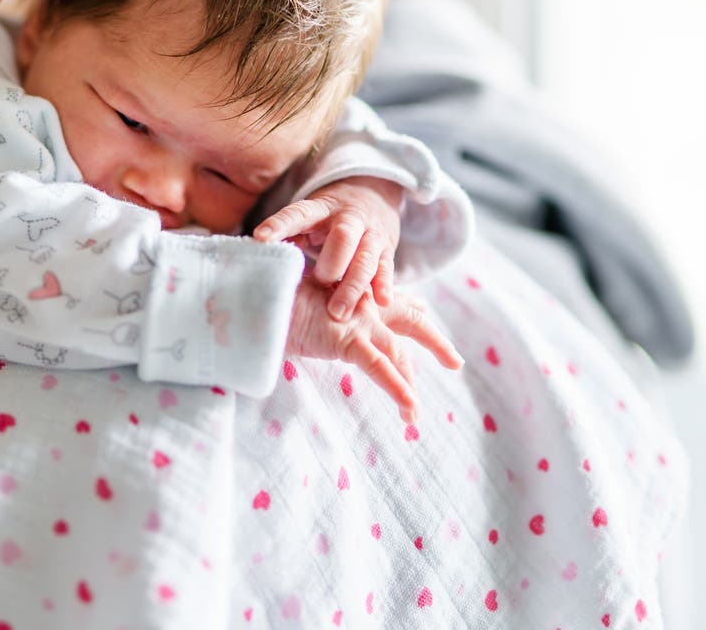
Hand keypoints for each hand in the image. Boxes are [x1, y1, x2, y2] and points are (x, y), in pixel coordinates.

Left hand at [254, 176, 403, 320]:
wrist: (373, 192)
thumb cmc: (329, 217)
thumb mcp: (309, 218)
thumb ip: (290, 235)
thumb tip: (261, 254)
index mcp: (321, 209)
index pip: (298, 213)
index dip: (279, 224)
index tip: (260, 237)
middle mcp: (348, 219)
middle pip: (343, 237)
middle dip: (332, 263)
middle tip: (319, 282)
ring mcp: (370, 233)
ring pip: (366, 258)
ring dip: (353, 285)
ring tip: (338, 312)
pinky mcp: (387, 249)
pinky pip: (387, 267)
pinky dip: (384, 284)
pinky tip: (381, 301)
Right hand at [284, 275, 462, 422]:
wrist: (251, 292)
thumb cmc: (267, 294)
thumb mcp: (296, 293)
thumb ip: (308, 300)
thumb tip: (295, 306)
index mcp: (352, 291)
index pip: (390, 299)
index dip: (410, 305)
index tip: (422, 309)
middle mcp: (361, 304)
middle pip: (410, 321)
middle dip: (434, 341)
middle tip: (454, 361)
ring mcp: (357, 321)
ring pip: (399, 353)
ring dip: (411, 383)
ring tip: (416, 413)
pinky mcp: (347, 339)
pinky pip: (379, 368)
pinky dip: (397, 389)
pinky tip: (410, 410)